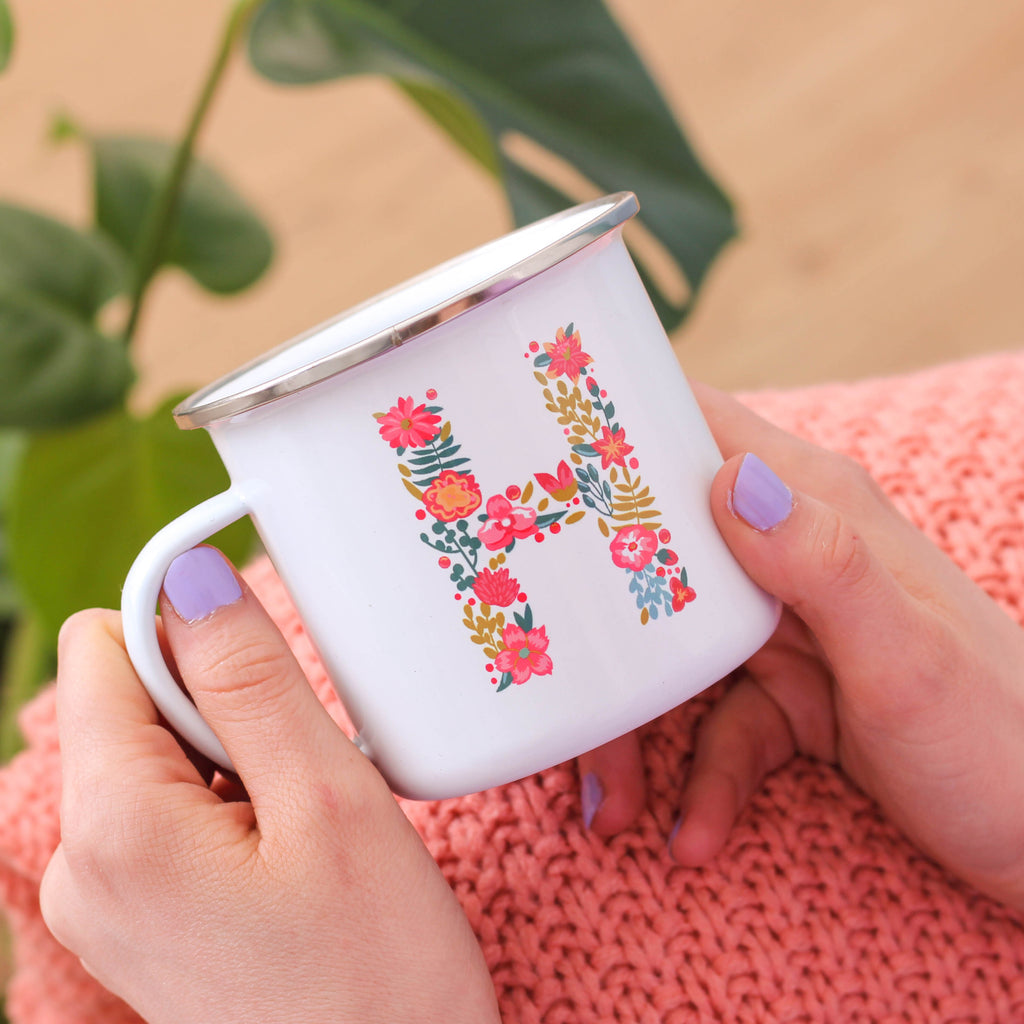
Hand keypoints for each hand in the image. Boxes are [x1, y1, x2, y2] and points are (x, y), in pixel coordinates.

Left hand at [40, 547, 499, 1023]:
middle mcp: (82, 866)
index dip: (189, 630)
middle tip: (301, 780)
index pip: (103, 647)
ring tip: (303, 828)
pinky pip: (175, 806)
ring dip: (240, 758)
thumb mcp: (327, 802)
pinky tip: (291, 854)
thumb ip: (248, 678)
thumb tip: (186, 576)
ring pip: (162, 750)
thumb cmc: (377, 979)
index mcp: (113, 828)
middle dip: (225, 709)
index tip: (265, 666)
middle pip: (134, 698)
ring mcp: (108, 899)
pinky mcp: (143, 914)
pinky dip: (237, 801)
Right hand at [578, 383, 1023, 908]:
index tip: (528, 459)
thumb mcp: (907, 659)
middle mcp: (787, 555)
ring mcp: (781, 628)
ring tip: (609, 807)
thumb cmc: (1000, 741)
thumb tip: (732, 479)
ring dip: (632, 730)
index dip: (613, 432)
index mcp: (814, 509)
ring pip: (669, 654)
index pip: (699, 433)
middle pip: (656, 555)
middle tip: (538, 662)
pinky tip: (689, 837)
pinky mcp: (784, 696)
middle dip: (596, 616)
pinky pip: (711, 730)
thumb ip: (823, 564)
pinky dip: (693, 783)